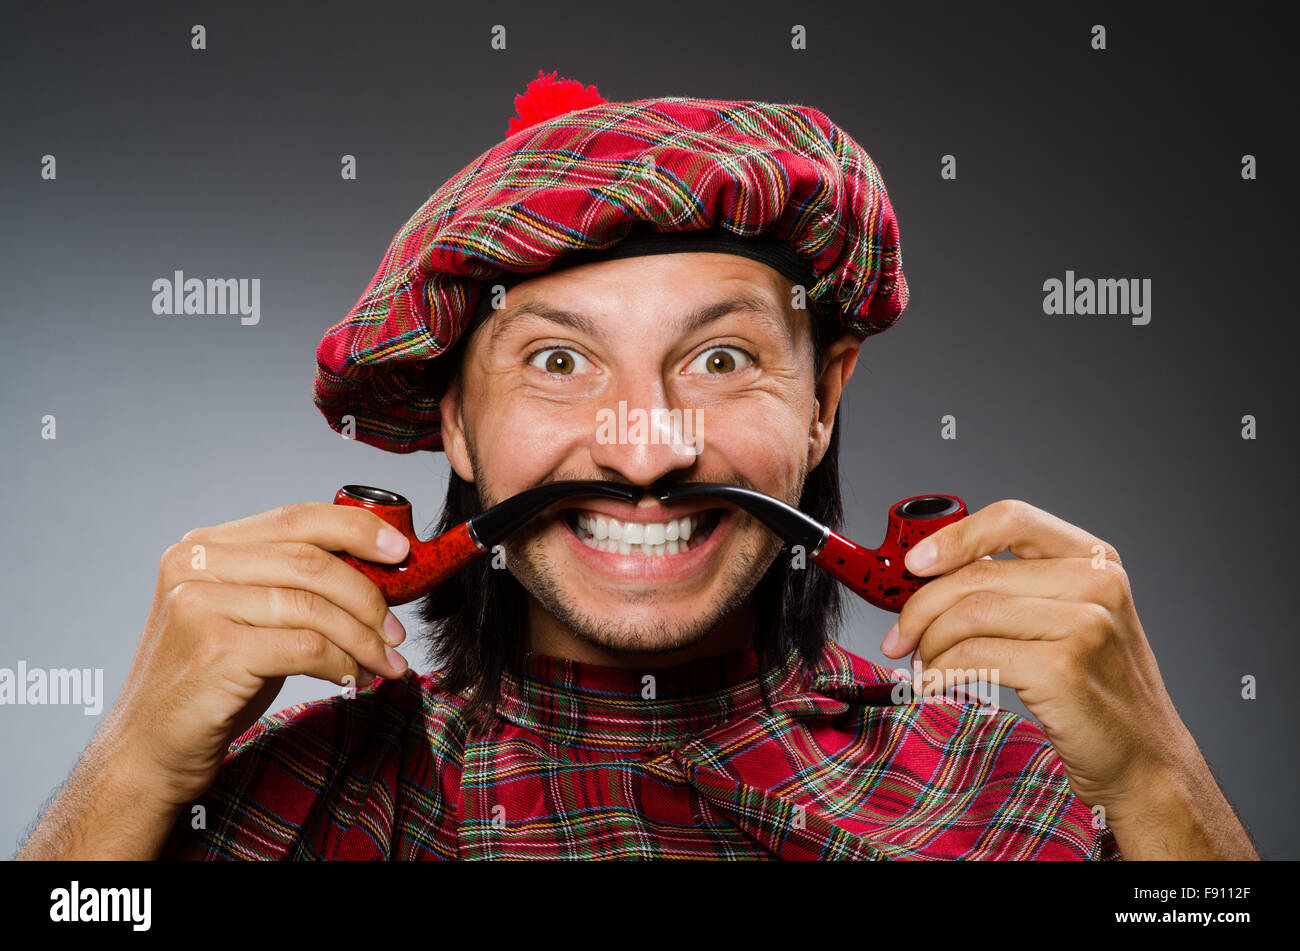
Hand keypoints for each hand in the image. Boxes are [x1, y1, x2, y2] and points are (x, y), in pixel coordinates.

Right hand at [112, 502, 412, 806]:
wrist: (150, 748)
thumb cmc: (211, 681)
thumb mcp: (248, 616)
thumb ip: (292, 583)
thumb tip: (377, 569)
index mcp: (205, 546)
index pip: (296, 518)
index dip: (356, 528)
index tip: (400, 551)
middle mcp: (195, 565)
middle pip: (311, 561)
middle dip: (369, 596)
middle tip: (397, 631)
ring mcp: (200, 605)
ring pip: (313, 607)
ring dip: (363, 639)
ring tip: (385, 663)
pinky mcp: (215, 649)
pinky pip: (306, 646)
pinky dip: (340, 663)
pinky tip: (350, 679)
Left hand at [880, 498, 1192, 813]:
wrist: (1146, 762)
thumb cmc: (1099, 692)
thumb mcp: (1073, 619)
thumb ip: (1019, 586)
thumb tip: (936, 570)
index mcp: (1096, 560)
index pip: (1011, 518)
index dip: (954, 537)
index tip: (914, 564)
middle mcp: (1098, 584)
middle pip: (978, 575)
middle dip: (921, 607)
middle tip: (900, 637)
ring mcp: (1086, 626)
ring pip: (970, 615)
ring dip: (931, 644)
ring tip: (925, 666)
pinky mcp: (1064, 669)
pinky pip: (975, 657)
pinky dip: (942, 671)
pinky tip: (936, 685)